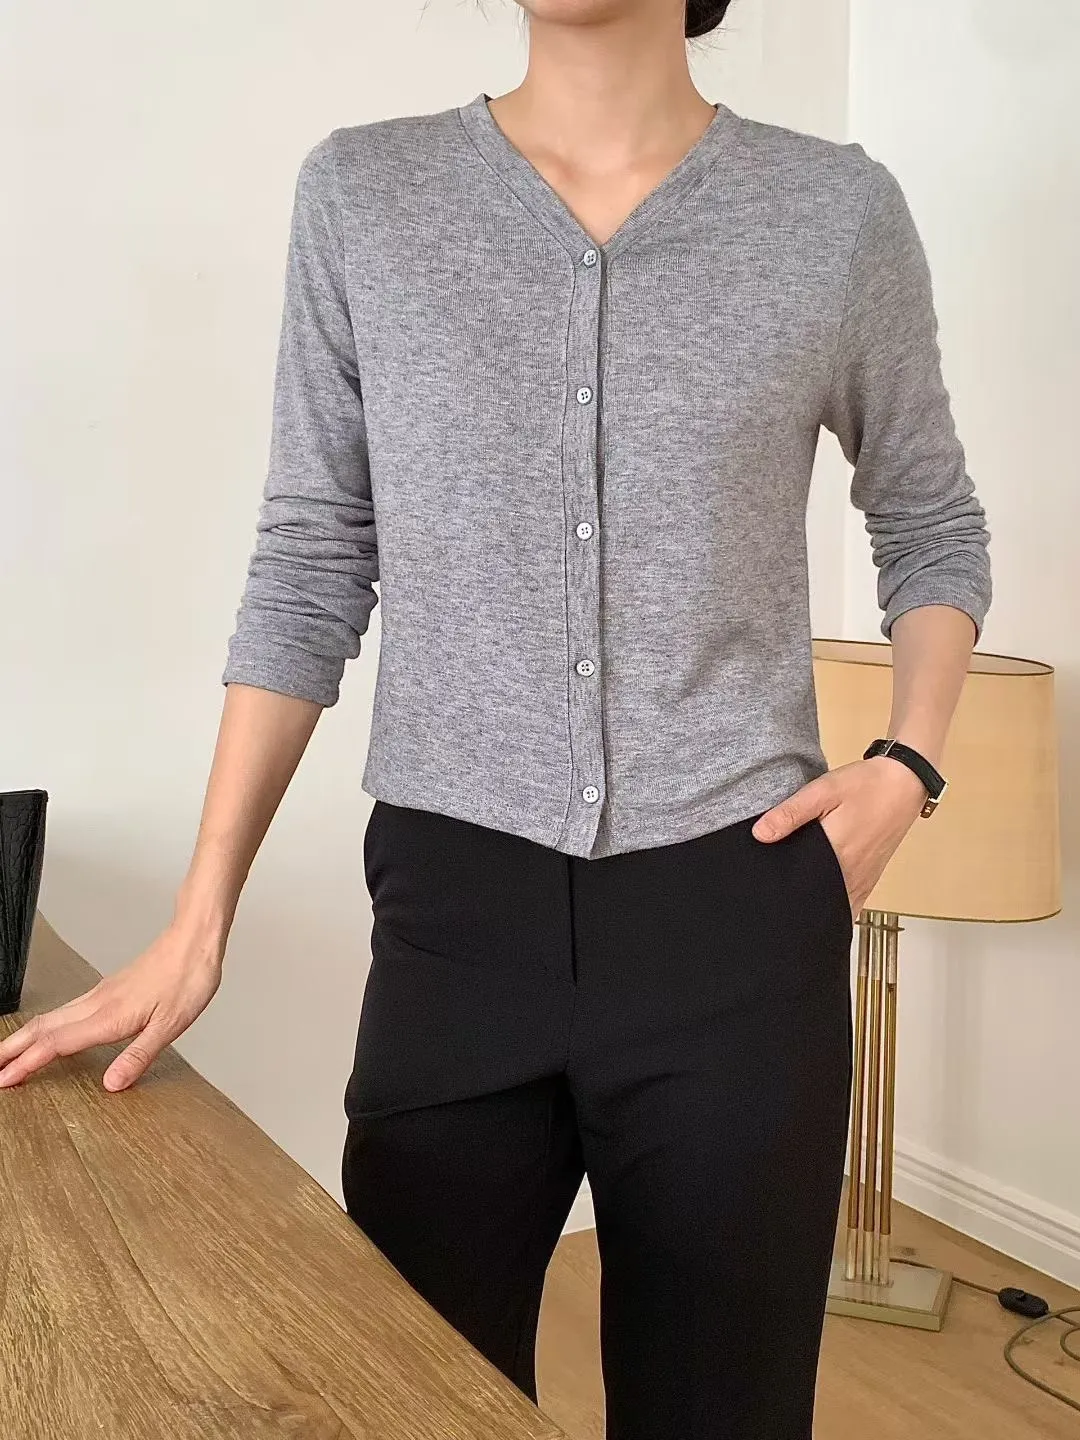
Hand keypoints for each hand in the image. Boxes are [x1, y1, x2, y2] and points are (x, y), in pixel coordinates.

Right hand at [0, 922, 224, 1091]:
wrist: (194, 940)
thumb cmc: (188, 977)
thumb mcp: (171, 1024)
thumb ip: (139, 1055)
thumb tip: (111, 1085)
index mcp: (108, 1016)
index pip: (56, 1044)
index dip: (27, 1064)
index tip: (4, 1081)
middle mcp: (98, 1003)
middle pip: (43, 1028)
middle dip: (13, 1050)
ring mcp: (101, 994)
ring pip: (52, 1017)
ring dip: (26, 1038)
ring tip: (10, 1055)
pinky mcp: (109, 989)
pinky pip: (66, 1010)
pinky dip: (47, 1026)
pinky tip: (50, 1032)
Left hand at [751, 756, 928, 916]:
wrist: (904, 782)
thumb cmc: (865, 785)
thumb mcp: (822, 791)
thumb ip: (790, 814)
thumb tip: (759, 835)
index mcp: (836, 856)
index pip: (802, 890)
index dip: (782, 893)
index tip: (767, 893)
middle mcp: (852, 876)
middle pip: (818, 903)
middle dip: (797, 903)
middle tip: (775, 897)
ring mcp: (863, 880)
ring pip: (835, 906)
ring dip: (816, 907)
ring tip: (795, 898)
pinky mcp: (870, 878)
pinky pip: (850, 903)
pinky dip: (835, 905)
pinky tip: (819, 897)